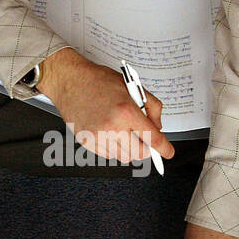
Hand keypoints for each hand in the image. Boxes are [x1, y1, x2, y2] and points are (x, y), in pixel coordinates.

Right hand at [37, 48, 174, 164]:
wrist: (70, 81)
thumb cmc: (98, 81)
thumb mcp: (132, 87)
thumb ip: (152, 107)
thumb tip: (158, 127)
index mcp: (126, 111)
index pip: (152, 138)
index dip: (163, 148)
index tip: (168, 152)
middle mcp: (112, 127)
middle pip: (139, 153)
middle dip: (146, 148)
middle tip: (144, 139)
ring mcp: (98, 137)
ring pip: (124, 157)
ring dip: (129, 149)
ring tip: (123, 133)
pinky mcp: (87, 142)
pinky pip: (108, 156)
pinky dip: (114, 148)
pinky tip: (109, 133)